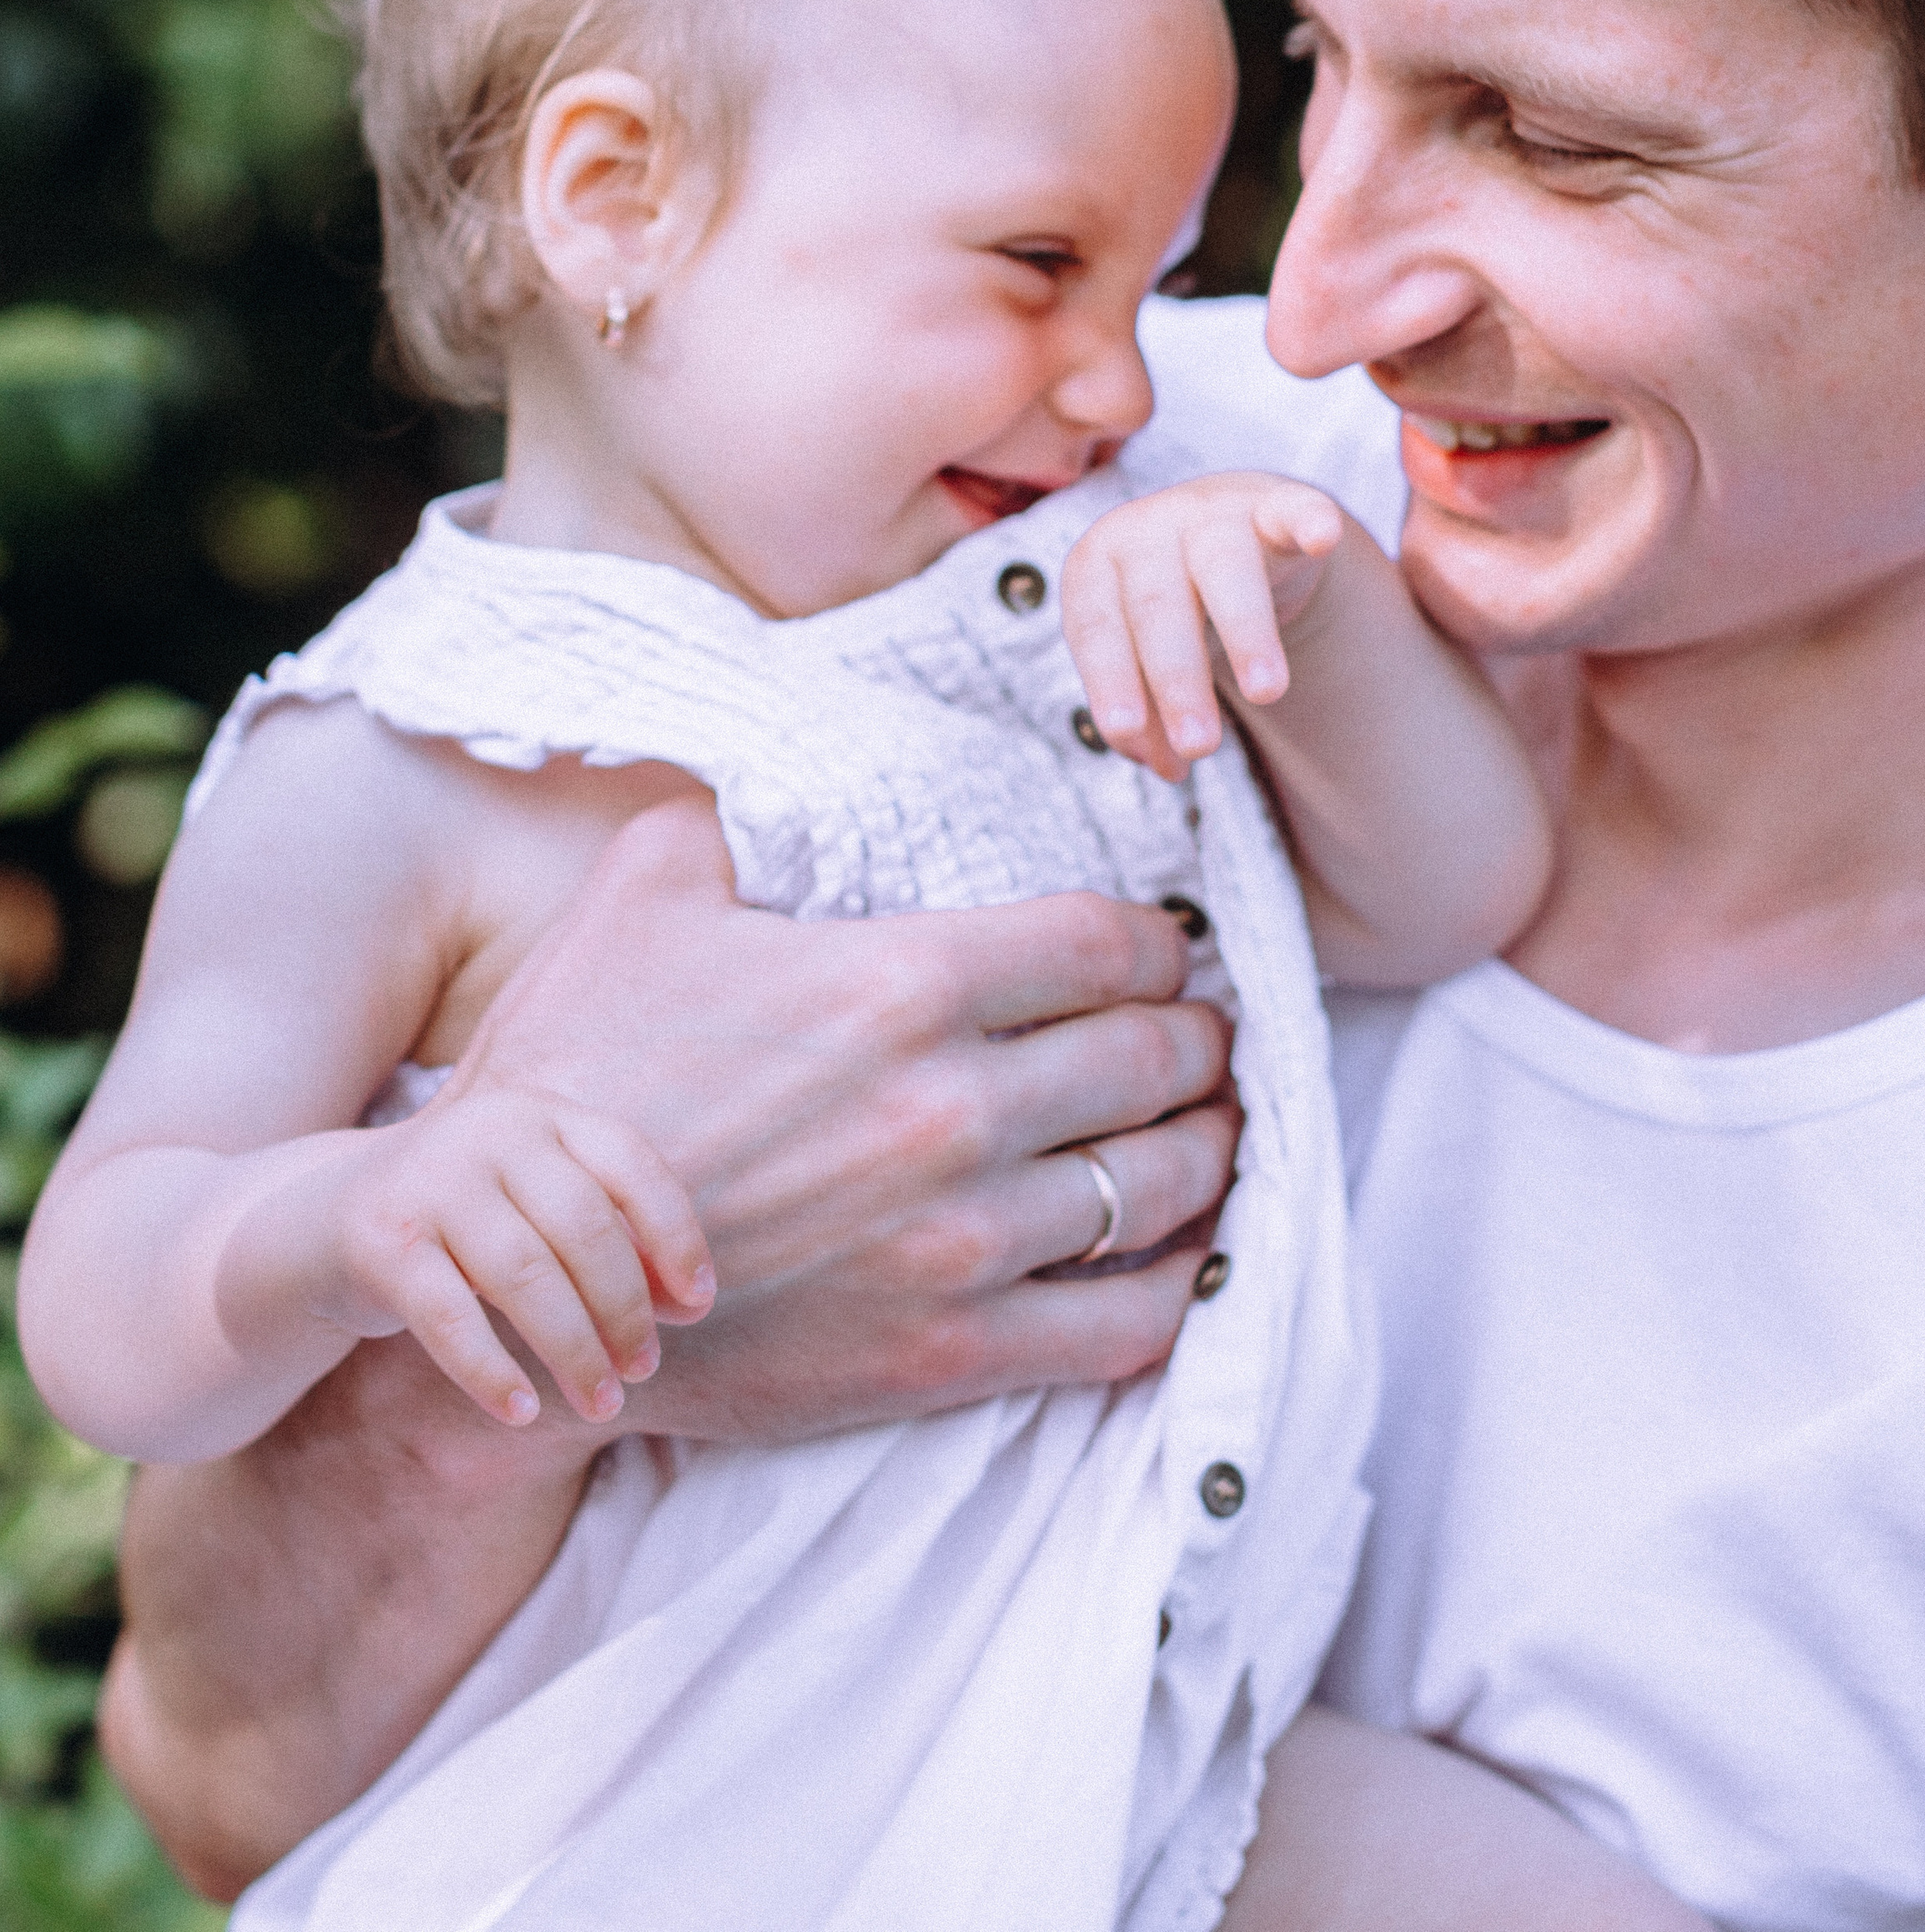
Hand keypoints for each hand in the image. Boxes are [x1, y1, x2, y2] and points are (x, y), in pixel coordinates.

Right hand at [315, 1087, 715, 1428]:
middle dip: (625, 1310)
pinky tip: (523, 1411)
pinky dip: (492, 1371)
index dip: (674, 1235)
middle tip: (642, 1371)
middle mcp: (489, 1129)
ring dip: (574, 1349)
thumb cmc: (463, 1224)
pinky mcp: (379, 1240)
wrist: (322, 1223)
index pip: (629, 1164)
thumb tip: (687, 1302)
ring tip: (601, 1403)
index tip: (696, 1305)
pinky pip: (449, 1317)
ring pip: (525, 1275)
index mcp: (541, 1113)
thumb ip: (610, 1239)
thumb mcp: (536, 1210)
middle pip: (584, 1228)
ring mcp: (430, 1179)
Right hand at [446, 799, 1241, 1439]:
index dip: (1160, 941)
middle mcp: (953, 1107)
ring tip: (1212, 1129)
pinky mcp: (946, 1353)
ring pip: (1157, 1186)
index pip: (1106, 943)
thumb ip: (738, 810)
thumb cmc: (579, 1070)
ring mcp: (958, 1240)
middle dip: (1198, 1039)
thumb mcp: (644, 889)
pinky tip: (1183, 1256)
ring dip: (1207, 1150)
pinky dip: (1178, 1287)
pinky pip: (1123, 1326)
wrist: (520, 1270)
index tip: (1170, 949)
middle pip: (1155, 1059)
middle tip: (1207, 1034)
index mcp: (902, 981)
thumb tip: (788, 762)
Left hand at [1062, 472, 1346, 781]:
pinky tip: (1323, 539)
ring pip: (1225, 567)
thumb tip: (1167, 768)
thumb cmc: (1172, 610)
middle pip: (1158, 606)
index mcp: (1097, 565)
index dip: (1109, 678)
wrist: (1229, 531)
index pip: (1097, 627)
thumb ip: (1146, 715)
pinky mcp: (1276, 504)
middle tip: (1200, 745)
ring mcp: (1213, 512)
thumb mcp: (1143, 661)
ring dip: (1245, 632)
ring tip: (1264, 694)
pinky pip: (1293, 509)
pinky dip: (1309, 520)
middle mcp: (1148, 530)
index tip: (1126, 731)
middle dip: (1177, 679)